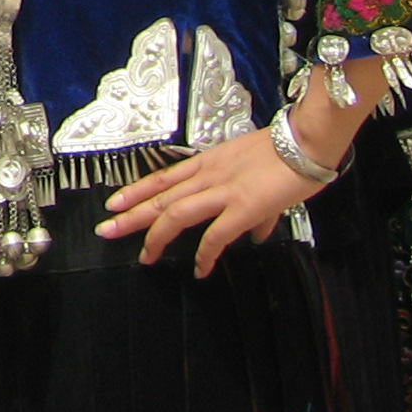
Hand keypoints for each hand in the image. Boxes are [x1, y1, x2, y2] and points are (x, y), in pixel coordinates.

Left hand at [95, 128, 319, 275]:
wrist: (305, 142)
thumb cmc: (284, 154)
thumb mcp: (255, 172)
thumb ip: (251, 207)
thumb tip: (255, 233)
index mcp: (208, 163)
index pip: (163, 178)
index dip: (136, 191)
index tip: (114, 202)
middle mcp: (208, 175)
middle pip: (161, 196)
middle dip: (131, 215)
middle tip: (107, 230)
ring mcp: (224, 190)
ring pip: (177, 213)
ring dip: (156, 236)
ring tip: (144, 256)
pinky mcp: (244, 206)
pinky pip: (216, 235)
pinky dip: (205, 254)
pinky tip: (200, 270)